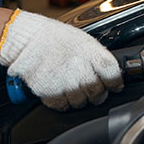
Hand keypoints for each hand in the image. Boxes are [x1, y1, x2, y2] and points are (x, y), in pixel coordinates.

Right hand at [0, 10, 122, 110]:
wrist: (26, 40)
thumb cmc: (53, 37)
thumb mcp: (81, 39)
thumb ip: (95, 55)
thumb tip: (108, 70)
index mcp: (89, 50)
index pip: (111, 71)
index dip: (116, 82)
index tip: (116, 85)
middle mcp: (79, 66)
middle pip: (98, 91)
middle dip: (99, 94)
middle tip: (96, 91)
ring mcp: (64, 81)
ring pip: (82, 102)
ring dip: (82, 99)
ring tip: (76, 89)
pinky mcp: (50, 92)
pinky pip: (64, 106)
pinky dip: (65, 103)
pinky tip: (63, 92)